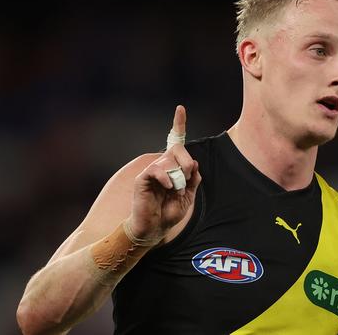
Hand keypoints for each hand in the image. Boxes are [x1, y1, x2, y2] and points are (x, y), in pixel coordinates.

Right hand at [127, 105, 200, 243]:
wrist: (155, 228)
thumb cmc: (169, 212)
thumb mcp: (189, 196)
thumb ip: (193, 180)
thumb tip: (195, 163)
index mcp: (173, 167)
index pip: (175, 142)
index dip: (178, 124)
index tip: (180, 109)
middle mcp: (162, 165)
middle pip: (177, 150)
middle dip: (186, 162)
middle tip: (187, 176)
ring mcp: (152, 171)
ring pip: (168, 160)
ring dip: (178, 175)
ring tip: (176, 189)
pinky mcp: (143, 179)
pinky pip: (156, 169)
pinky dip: (166, 177)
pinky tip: (168, 186)